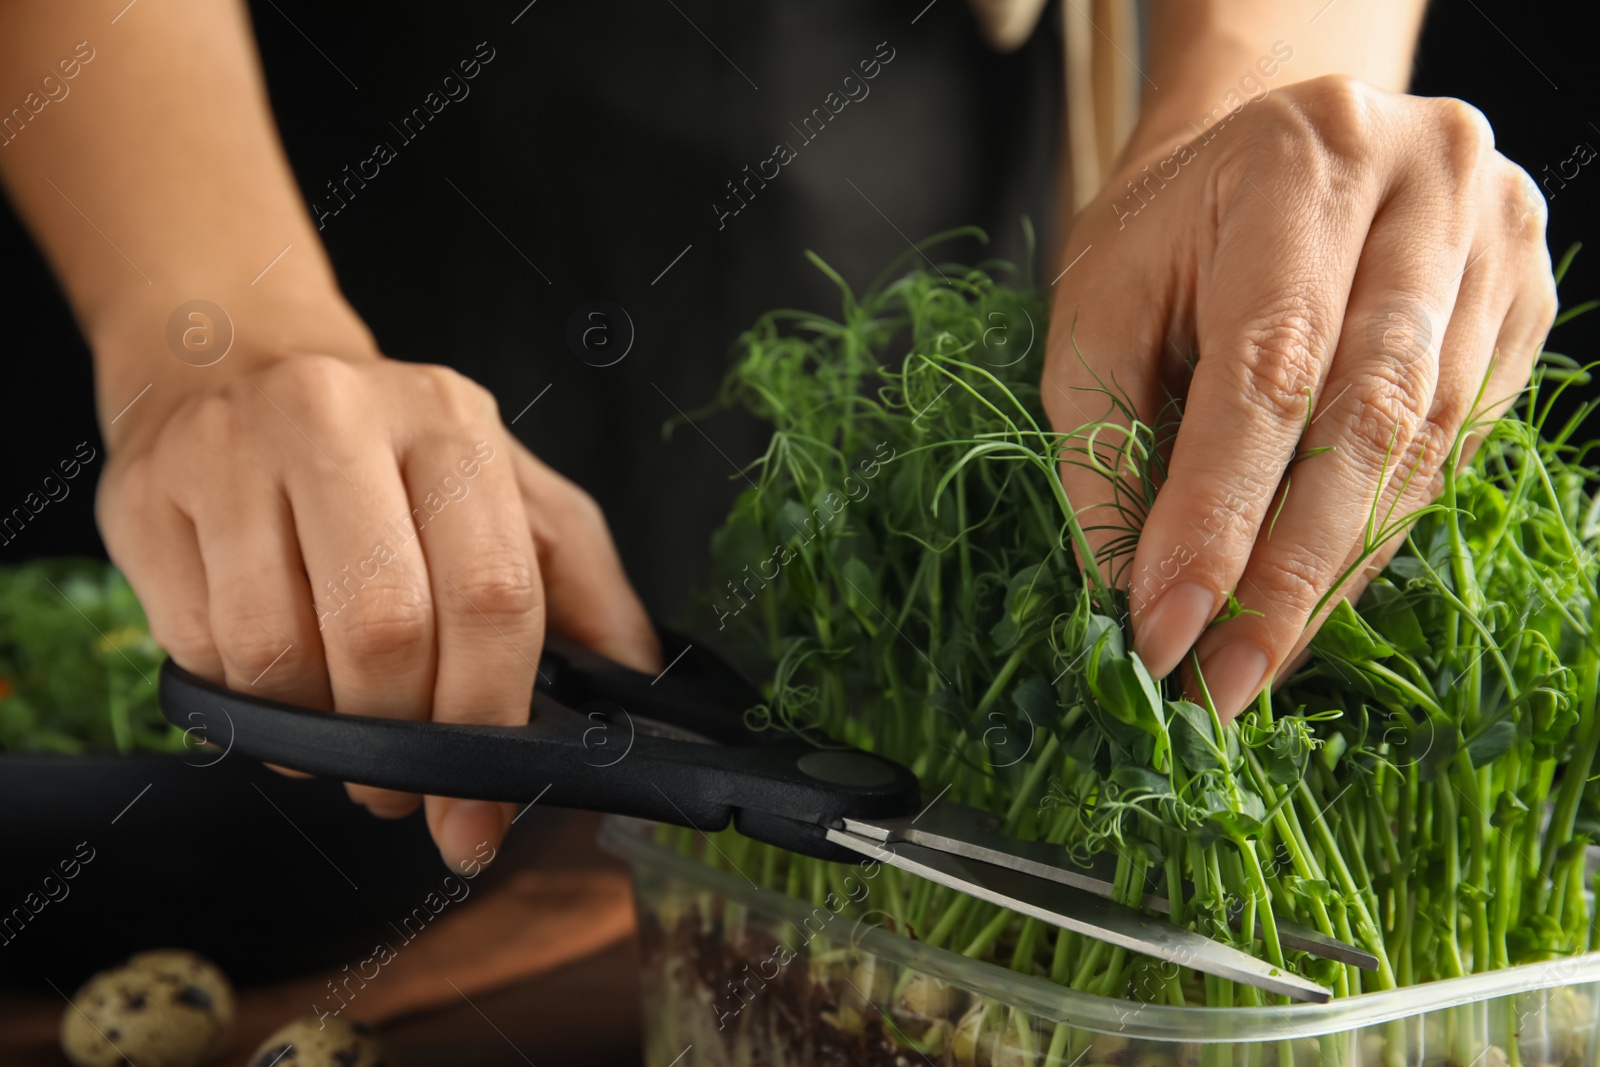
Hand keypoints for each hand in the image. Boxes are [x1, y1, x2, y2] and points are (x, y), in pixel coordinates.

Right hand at [97, 347, 659, 868]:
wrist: (236, 360)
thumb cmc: (387, 449)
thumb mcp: (507, 489)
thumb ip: (579, 583)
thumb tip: (637, 683)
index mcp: (450, 422)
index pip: (491, 593)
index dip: (490, 720)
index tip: (479, 812)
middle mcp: (338, 419)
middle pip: (386, 631)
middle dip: (401, 743)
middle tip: (402, 785)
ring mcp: (229, 452)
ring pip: (278, 656)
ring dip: (315, 737)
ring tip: (336, 735)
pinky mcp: (145, 498)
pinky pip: (200, 653)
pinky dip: (243, 707)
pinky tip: (272, 685)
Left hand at [1044, 75, 1555, 720]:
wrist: (1271, 145)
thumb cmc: (1171, 229)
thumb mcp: (1101, 306)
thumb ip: (1103, 437)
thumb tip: (1124, 589)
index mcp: (1301, 164)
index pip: (1268, 369)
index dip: (1216, 515)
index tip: (1163, 628)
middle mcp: (1428, 187)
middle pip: (1370, 417)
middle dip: (1288, 574)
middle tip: (1223, 682)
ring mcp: (1495, 242)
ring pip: (1425, 445)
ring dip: (1334, 571)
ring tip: (1258, 658)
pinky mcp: (1525, 296)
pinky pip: (1455, 444)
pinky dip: (1378, 529)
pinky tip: (1314, 589)